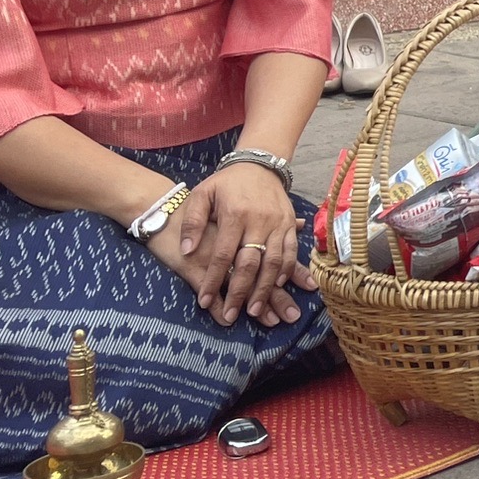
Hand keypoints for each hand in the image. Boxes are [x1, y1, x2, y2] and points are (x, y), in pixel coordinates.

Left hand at [164, 163, 309, 329]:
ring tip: (256, 310)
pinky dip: (286, 270)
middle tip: (232, 315)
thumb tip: (188, 250)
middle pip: (250, 263)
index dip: (214, 280)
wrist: (259, 164)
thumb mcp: (203, 194)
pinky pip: (290, 251)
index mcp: (234, 214)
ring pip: (273, 262)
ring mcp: (278, 222)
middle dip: (241, 292)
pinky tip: (278, 286)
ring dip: (265, 288)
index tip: (204, 301)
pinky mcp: (289, 223)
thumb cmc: (227, 183)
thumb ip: (193, 222)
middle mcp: (259, 220)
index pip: (223, 254)